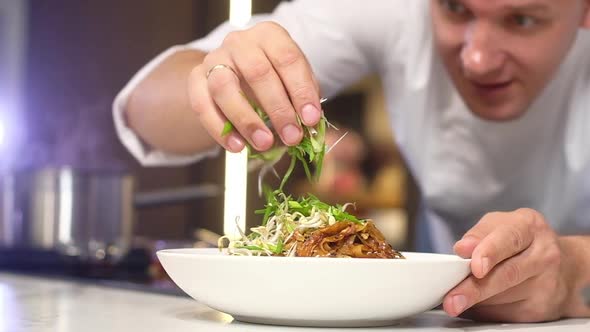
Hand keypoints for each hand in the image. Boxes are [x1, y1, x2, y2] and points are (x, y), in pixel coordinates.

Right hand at [188, 21, 321, 152]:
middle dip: (278, 108)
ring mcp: (214, 58)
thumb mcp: (293, 82)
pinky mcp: (196, 78)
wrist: (238, 73)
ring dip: (246, 120)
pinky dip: (218, 129)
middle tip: (292, 136)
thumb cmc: (274, 78)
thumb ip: (302, 100)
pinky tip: (237, 146)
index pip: (287, 58)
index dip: (301, 90)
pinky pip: (201, 104)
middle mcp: (239, 42)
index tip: (311, 119)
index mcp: (269, 35)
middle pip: (257, 72)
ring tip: (264, 144)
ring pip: (224, 87)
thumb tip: (309, 126)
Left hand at [443, 208, 587, 321]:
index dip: (490, 253)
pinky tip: (479, 302)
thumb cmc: (518, 242)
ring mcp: (546, 284)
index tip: (475, 266)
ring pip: (502, 298)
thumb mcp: (498, 226)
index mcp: (529, 226)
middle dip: (476, 288)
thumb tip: (463, 248)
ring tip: (457, 298)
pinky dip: (485, 309)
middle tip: (453, 299)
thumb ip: (478, 235)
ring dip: (475, 300)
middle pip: (507, 274)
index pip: (509, 239)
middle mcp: (543, 254)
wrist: (562, 268)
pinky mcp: (539, 308)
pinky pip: (504, 313)